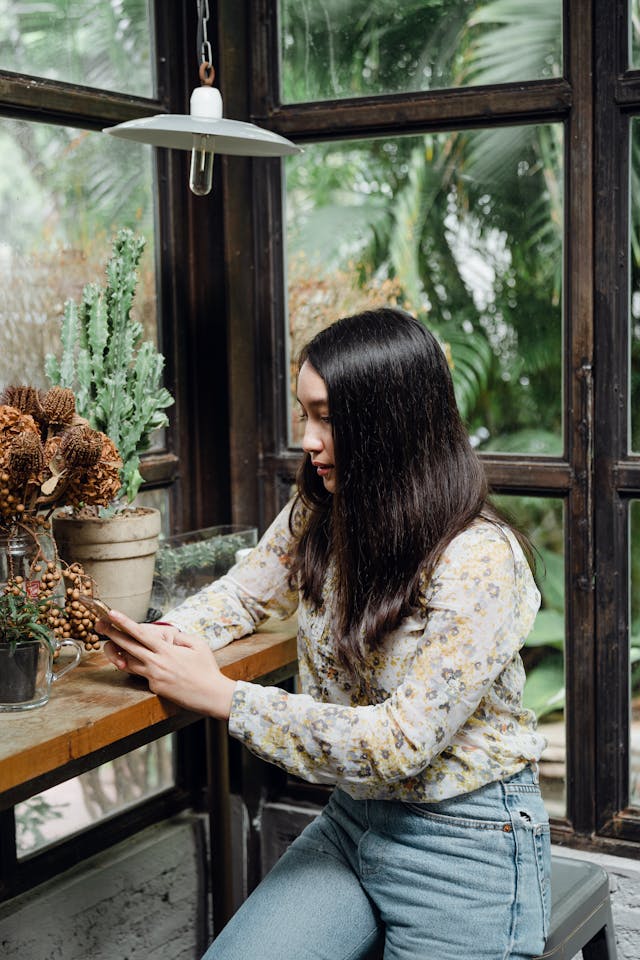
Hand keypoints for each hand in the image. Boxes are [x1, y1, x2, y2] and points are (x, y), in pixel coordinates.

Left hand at [98, 609, 236, 718]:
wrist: (211, 695)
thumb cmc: (207, 669)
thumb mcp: (198, 645)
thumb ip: (180, 637)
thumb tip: (168, 634)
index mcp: (166, 651)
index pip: (141, 634)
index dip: (125, 623)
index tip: (112, 614)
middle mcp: (156, 664)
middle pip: (128, 647)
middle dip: (112, 635)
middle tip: (99, 626)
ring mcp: (154, 678)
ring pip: (128, 664)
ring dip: (117, 653)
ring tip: (107, 644)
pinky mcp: (155, 689)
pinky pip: (141, 676)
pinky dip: (136, 667)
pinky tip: (129, 661)